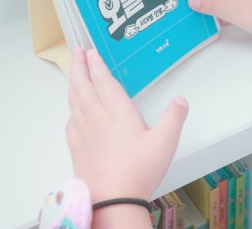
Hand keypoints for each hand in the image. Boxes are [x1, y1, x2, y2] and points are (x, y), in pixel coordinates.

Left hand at [66, 47, 188, 202]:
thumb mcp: (165, 142)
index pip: (103, 80)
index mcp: (117, 111)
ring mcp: (83, 132)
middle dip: (79, 66)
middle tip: (76, 52)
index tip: (90, 52)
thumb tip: (181, 100)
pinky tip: (73, 110)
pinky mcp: (77, 147)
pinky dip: (71, 107)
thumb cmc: (138, 171)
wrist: (112, 200)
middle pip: (82, 85)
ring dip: (73, 83)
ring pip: (74, 100)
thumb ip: (173, 118)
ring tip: (74, 74)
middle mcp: (96, 117)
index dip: (96, 64)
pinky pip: (70, 120)